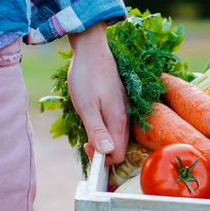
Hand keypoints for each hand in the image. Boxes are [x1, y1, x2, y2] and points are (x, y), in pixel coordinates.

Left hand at [68, 22, 128, 164]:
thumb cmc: (87, 78)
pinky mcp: (120, 106)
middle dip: (102, 150)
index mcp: (118, 121)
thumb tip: (107, 152)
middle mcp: (126, 119)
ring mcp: (124, 112)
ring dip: (102, 139)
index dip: (102, 158)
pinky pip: (116, 126)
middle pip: (119, 148)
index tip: (86, 145)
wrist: (93, 52)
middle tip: (84, 138)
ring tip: (88, 126)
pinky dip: (105, 129)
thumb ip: (97, 131)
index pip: (118, 155)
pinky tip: (93, 118)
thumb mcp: (86, 107)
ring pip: (118, 137)